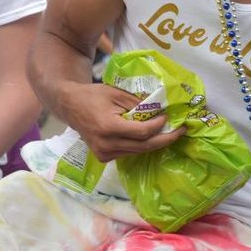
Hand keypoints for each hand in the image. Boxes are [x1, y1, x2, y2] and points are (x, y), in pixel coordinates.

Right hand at [63, 82, 185, 162]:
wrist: (69, 106)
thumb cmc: (92, 95)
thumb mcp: (116, 93)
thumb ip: (138, 103)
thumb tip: (160, 109)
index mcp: (108, 127)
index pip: (142, 132)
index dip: (158, 126)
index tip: (167, 116)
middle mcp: (106, 144)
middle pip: (144, 146)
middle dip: (165, 139)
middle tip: (181, 131)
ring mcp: (104, 153)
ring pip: (138, 152)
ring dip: (155, 143)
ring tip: (170, 133)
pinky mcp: (103, 157)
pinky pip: (128, 153)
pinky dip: (141, 145)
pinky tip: (150, 137)